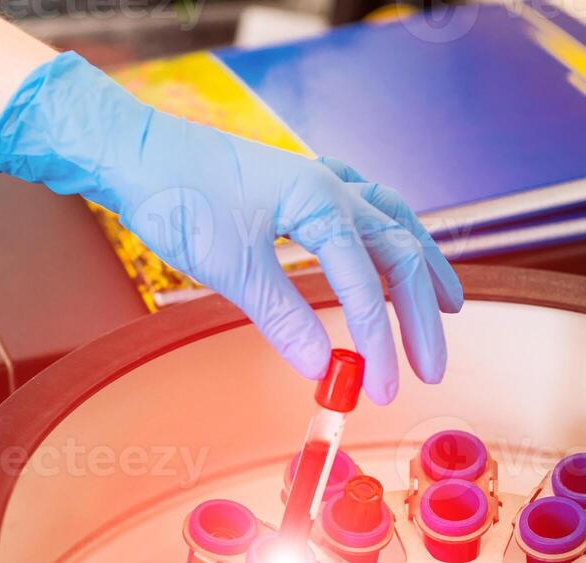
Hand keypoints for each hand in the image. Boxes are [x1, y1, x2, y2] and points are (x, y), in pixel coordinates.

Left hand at [0, 52, 463, 404]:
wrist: (136, 150)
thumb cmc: (178, 196)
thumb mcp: (231, 267)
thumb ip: (283, 318)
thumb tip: (323, 368)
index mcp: (322, 201)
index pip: (367, 284)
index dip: (381, 342)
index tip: (385, 388)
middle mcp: (333, 186)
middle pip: (400, 253)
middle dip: (420, 315)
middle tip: (432, 368)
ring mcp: (319, 180)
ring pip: (393, 224)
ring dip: (422, 268)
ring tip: (449, 305)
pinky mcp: (300, 185)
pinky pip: (366, 208)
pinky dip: (389, 236)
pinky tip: (393, 247)